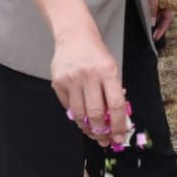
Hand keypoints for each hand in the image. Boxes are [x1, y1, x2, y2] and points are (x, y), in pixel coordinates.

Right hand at [51, 31, 128, 148]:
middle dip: (101, 131)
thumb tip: (115, 121)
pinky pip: (68, 106)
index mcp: (108, 71)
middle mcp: (89, 75)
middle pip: (95, 113)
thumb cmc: (97, 55)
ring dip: (87, 128)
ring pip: (79, 113)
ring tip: (93, 133)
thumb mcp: (112, 69)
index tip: (119, 137)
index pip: (115, 105)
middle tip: (104, 140)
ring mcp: (71, 79)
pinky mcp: (58, 82)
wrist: (75, 36)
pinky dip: (76, 116)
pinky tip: (82, 119)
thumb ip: (113, 93)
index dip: (118, 125)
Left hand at [141, 0, 173, 39]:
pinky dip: (143, 10)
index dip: (162, 27)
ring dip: (148, 17)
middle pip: (160, 15)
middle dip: (155, 24)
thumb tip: (152, 22)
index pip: (167, 17)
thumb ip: (152, 7)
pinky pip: (145, 4)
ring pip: (152, 10)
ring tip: (142, 25)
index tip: (155, 36)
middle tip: (148, 33)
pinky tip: (137, 13)